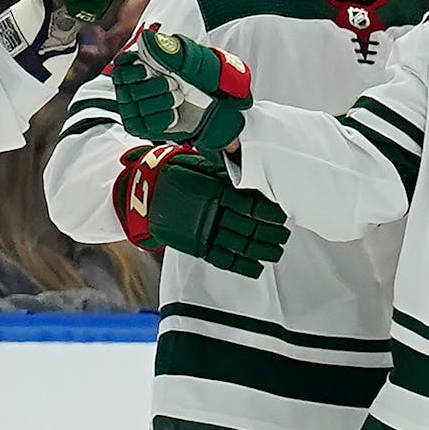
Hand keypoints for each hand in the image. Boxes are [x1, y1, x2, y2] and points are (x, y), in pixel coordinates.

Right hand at [111, 30, 251, 152]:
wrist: (212, 99)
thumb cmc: (196, 75)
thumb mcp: (184, 56)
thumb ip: (163, 47)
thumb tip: (145, 38)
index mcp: (135, 66)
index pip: (120, 70)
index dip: (133, 72)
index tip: (148, 71)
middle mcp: (130, 88)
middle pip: (130, 91)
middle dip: (156, 87)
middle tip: (174, 84)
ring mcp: (134, 109)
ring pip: (140, 108)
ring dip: (165, 101)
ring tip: (178, 96)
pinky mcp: (142, 127)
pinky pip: (148, 124)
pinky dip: (166, 117)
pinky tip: (174, 112)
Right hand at [112, 143, 289, 277]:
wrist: (144, 194)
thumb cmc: (174, 174)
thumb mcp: (198, 164)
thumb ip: (222, 168)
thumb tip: (245, 162)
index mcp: (214, 191)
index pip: (250, 203)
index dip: (269, 212)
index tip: (282, 215)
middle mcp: (211, 213)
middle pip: (249, 226)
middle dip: (271, 233)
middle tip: (284, 234)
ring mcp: (204, 231)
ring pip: (240, 244)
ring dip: (262, 249)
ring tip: (277, 251)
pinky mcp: (197, 246)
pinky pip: (224, 259)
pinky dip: (242, 265)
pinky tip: (257, 267)